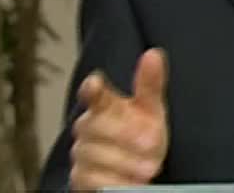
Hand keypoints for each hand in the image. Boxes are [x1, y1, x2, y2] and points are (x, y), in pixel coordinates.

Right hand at [69, 48, 169, 190]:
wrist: (135, 171)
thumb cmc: (140, 134)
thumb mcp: (150, 110)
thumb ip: (150, 84)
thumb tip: (153, 54)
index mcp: (103, 106)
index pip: (93, 93)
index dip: (92, 89)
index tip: (95, 85)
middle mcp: (87, 127)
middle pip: (97, 126)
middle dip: (127, 135)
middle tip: (153, 143)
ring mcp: (82, 153)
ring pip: (95, 155)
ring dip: (126, 162)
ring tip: (149, 168)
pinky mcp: (80, 179)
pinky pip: (91, 180)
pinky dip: (115, 181)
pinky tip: (133, 183)